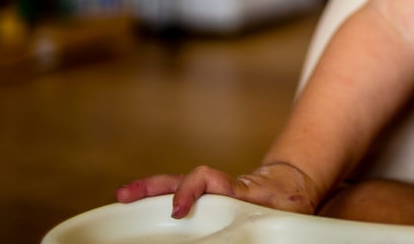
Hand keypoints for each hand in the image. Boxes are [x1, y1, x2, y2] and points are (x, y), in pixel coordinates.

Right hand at [116, 161, 323, 218]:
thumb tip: (283, 233)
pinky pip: (179, 203)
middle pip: (182, 181)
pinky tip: (139, 220)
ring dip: (148, 194)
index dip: (192, 188)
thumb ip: (283, 224)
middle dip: (153, 187)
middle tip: (124, 196)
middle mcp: (219, 191)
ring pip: (175, 190)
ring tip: (121, 200)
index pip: (211, 180)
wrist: (292, 189)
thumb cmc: (290, 204)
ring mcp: (210, 197)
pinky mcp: (206, 207)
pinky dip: (158, 206)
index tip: (177, 208)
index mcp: (239, 192)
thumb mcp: (291, 212)